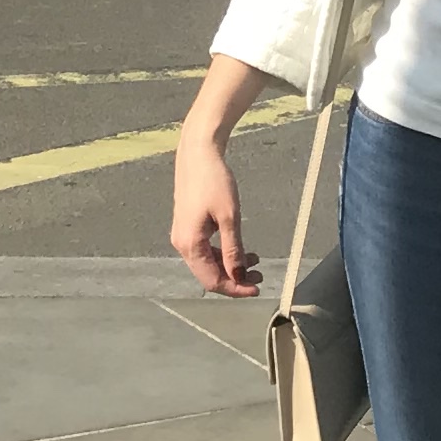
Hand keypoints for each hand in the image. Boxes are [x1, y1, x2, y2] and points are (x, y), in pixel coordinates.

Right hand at [171, 129, 257, 296]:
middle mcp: (182, 243)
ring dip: (230, 265)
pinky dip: (222, 252)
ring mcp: (182, 234)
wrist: (198, 150)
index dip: (235, 288)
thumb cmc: (214, 180)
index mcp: (190, 244)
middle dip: (234, 278)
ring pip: (207, 261)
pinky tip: (238, 248)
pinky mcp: (187, 224)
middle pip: (208, 273)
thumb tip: (238, 276)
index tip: (255, 289)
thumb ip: (233, 250)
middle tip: (259, 277)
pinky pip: (204, 248)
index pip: (212, 280)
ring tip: (254, 261)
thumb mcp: (229, 216)